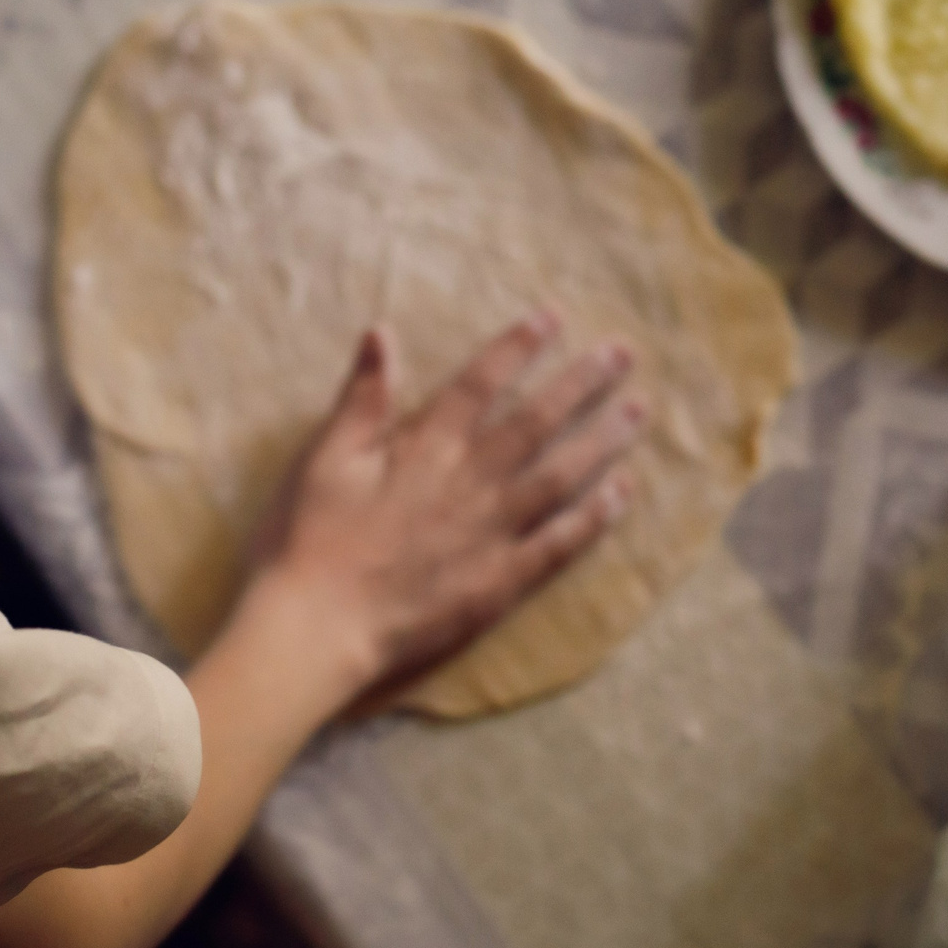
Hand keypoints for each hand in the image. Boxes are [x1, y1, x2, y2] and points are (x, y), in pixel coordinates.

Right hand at [238, 312, 645, 699]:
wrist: (316, 629)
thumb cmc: (308, 541)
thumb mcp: (323, 459)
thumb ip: (362, 398)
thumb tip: (381, 332)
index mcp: (424, 447)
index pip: (481, 383)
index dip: (518, 347)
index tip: (554, 317)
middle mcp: (469, 482)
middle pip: (536, 422)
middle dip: (582, 383)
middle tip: (624, 353)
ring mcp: (491, 533)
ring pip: (561, 476)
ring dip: (603, 440)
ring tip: (639, 409)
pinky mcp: (501, 582)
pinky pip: (560, 545)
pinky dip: (595, 517)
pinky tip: (623, 492)